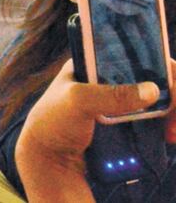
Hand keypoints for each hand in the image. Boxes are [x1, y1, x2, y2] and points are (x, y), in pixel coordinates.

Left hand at [16, 59, 169, 201]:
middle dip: (173, 93)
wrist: (49, 160)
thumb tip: (153, 90)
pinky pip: (154, 117)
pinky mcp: (126, 121)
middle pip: (155, 75)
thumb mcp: (76, 101)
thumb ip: (110, 95)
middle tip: (173, 121)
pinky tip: (167, 136)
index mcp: (94, 62)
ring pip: (158, 97)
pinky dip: (166, 123)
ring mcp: (119, 99)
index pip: (136, 52)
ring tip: (171, 133)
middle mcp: (109, 77)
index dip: (161, 64)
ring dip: (173, 111)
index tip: (173, 86)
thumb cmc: (53, 122)